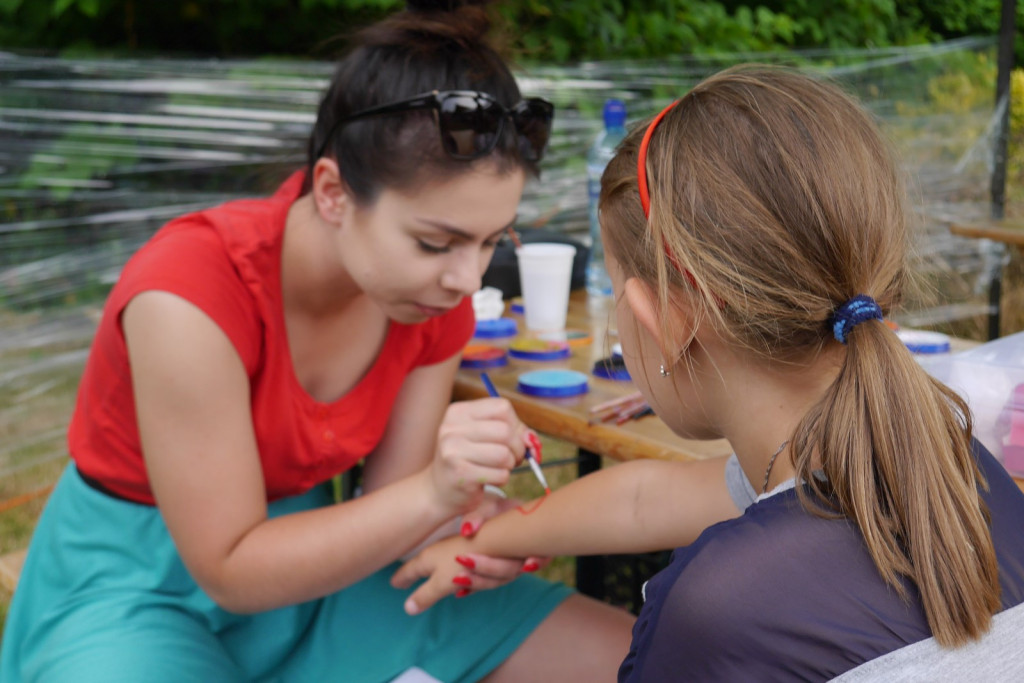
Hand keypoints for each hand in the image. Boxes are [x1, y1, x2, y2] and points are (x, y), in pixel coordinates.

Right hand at [428, 398, 530, 515]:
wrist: (439, 490)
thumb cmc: (468, 460)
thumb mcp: (483, 436)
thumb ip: (511, 431)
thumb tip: (531, 440)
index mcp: (458, 412)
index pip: (502, 407)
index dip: (516, 424)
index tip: (513, 438)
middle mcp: (451, 428)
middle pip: (505, 431)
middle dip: (517, 448)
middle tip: (511, 458)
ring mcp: (453, 451)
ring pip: (504, 454)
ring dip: (509, 465)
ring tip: (498, 468)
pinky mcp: (460, 474)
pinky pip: (500, 474)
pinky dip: (502, 479)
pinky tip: (488, 479)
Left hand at [455, 493, 551, 591]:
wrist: (487, 514)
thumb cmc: (493, 507)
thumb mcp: (488, 505)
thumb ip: (478, 516)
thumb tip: (467, 530)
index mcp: (531, 535)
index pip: (543, 552)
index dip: (538, 560)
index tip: (526, 565)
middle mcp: (523, 555)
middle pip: (514, 569)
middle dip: (489, 567)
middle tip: (465, 560)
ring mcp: (510, 566)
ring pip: (499, 580)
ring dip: (479, 581)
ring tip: (457, 579)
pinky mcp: (495, 574)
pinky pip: (487, 583)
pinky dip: (473, 588)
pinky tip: (460, 592)